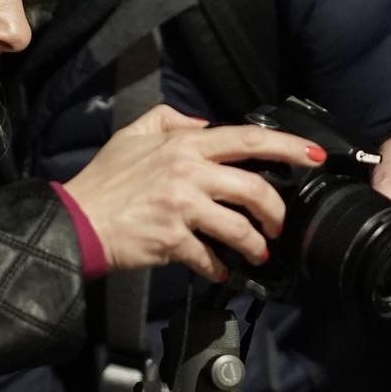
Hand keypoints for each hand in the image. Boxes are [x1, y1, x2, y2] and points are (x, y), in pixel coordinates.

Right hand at [62, 105, 325, 280]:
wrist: (76, 220)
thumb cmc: (103, 180)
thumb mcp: (131, 135)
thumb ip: (168, 119)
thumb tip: (203, 123)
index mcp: (183, 144)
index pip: (247, 139)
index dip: (287, 146)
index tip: (314, 156)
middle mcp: (187, 171)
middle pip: (253, 187)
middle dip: (276, 210)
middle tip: (278, 224)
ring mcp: (181, 206)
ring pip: (239, 226)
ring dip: (256, 244)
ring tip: (258, 253)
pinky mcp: (172, 239)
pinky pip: (210, 257)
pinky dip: (221, 268)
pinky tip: (223, 271)